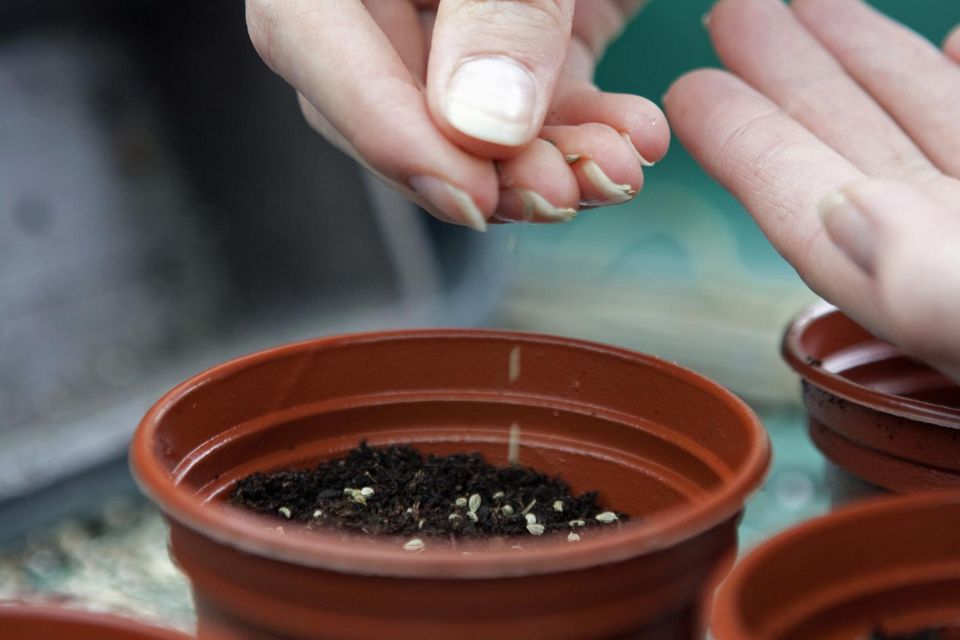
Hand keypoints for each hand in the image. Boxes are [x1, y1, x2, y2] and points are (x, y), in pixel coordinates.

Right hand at [246, 0, 669, 228]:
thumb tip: (479, 125)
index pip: (306, 31)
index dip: (373, 120)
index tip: (461, 189)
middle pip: (386, 100)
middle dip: (478, 165)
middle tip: (558, 195)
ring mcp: (451, 21)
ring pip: (464, 127)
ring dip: (544, 166)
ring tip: (617, 172)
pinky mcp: (520, 41)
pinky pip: (533, 111)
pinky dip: (584, 136)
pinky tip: (635, 139)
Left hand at [665, 0, 959, 380]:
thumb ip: (925, 285)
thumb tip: (842, 212)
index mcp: (928, 294)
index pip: (807, 210)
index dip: (745, 149)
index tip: (688, 92)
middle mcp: (949, 252)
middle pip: (848, 154)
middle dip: (784, 84)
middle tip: (730, 15)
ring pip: (921, 127)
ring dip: (866, 65)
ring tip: (813, 2)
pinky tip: (953, 36)